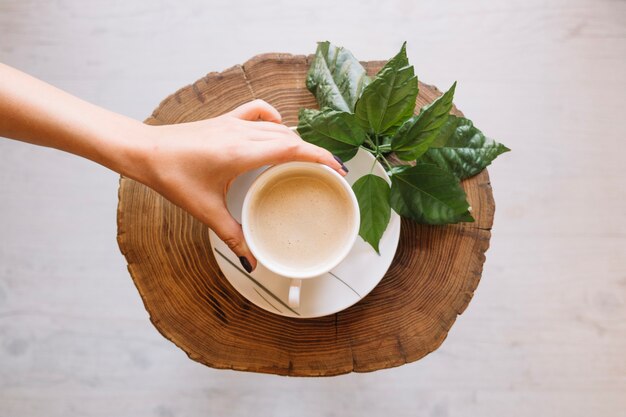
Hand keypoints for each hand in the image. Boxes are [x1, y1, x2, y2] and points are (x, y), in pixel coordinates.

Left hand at [132, 99, 346, 271]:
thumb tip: (251, 260)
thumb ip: (233, 236)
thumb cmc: (172, 176)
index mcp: (241, 153)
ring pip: (278, 126)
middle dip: (314, 153)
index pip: (293, 149)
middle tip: (329, 171)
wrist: (145, 150)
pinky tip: (276, 129)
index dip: (320, 157)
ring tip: (308, 158)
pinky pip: (258, 111)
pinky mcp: (225, 120)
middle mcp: (242, 133)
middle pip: (291, 138)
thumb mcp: (206, 210)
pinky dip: (273, 118)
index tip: (338, 169)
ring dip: (297, 139)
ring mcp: (234, 123)